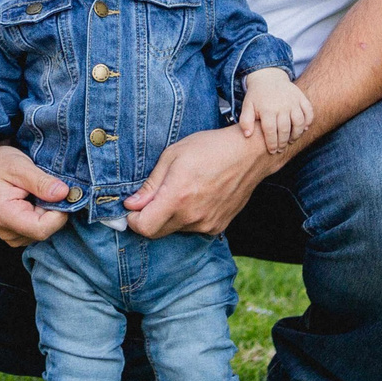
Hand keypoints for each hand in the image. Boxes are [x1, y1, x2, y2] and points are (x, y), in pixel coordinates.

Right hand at [0, 144, 72, 247]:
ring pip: (43, 230)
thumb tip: (64, 194)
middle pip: (45, 230)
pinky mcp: (14, 233)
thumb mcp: (19, 166)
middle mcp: (6, 231)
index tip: (62, 194)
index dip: (58, 213)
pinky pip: (36, 229)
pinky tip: (31, 199)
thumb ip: (41, 182)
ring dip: (46, 211)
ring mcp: (10, 235)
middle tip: (46, 187)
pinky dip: (40, 214)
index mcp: (4, 216)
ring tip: (34, 192)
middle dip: (53, 209)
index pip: (42, 229)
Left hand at [125, 125, 277, 239]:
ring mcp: (206, 224)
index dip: (133, 219)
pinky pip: (193, 228)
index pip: (144, 227)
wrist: (249, 154)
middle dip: (148, 218)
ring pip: (175, 229)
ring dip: (169, 217)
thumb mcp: (173, 156)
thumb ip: (151, 184)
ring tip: (182, 190)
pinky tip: (197, 197)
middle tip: (153, 198)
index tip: (133, 207)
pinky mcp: (218, 226)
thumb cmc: (210, 148)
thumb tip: (132, 204)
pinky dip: (187, 217)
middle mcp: (191, 216)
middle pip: (156, 232)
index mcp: (177, 197)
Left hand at [236, 68, 314, 155]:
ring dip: (297, 134)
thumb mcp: (247, 106)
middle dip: (283, 142)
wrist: (268, 76)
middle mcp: (281, 105)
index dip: (272, 143)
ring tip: (291, 140)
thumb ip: (245, 120)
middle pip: (285, 129)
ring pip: (299, 122)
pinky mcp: (301, 97)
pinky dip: (308, 121)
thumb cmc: (257, 95)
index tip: (272, 151)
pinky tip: (304, 129)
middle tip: (281, 149)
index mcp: (267, 109)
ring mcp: (293, 101)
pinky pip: (309, 111)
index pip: (270, 131)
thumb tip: (247, 135)